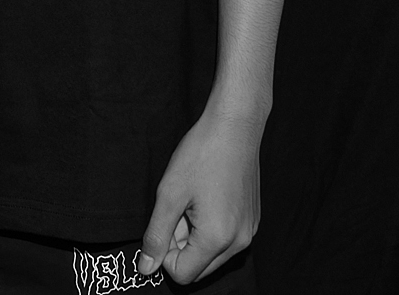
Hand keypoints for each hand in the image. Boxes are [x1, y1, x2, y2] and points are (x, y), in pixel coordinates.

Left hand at [137, 106, 262, 283]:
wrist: (235, 125)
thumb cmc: (202, 153)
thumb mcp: (169, 193)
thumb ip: (156, 235)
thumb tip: (146, 269)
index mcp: (218, 239)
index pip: (181, 274)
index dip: (165, 251)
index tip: (165, 220)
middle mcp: (239, 242)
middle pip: (198, 268)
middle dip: (181, 245)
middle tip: (179, 207)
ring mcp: (249, 231)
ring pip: (211, 254)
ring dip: (195, 235)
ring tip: (194, 198)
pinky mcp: (252, 219)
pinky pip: (226, 238)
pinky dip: (211, 225)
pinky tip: (208, 194)